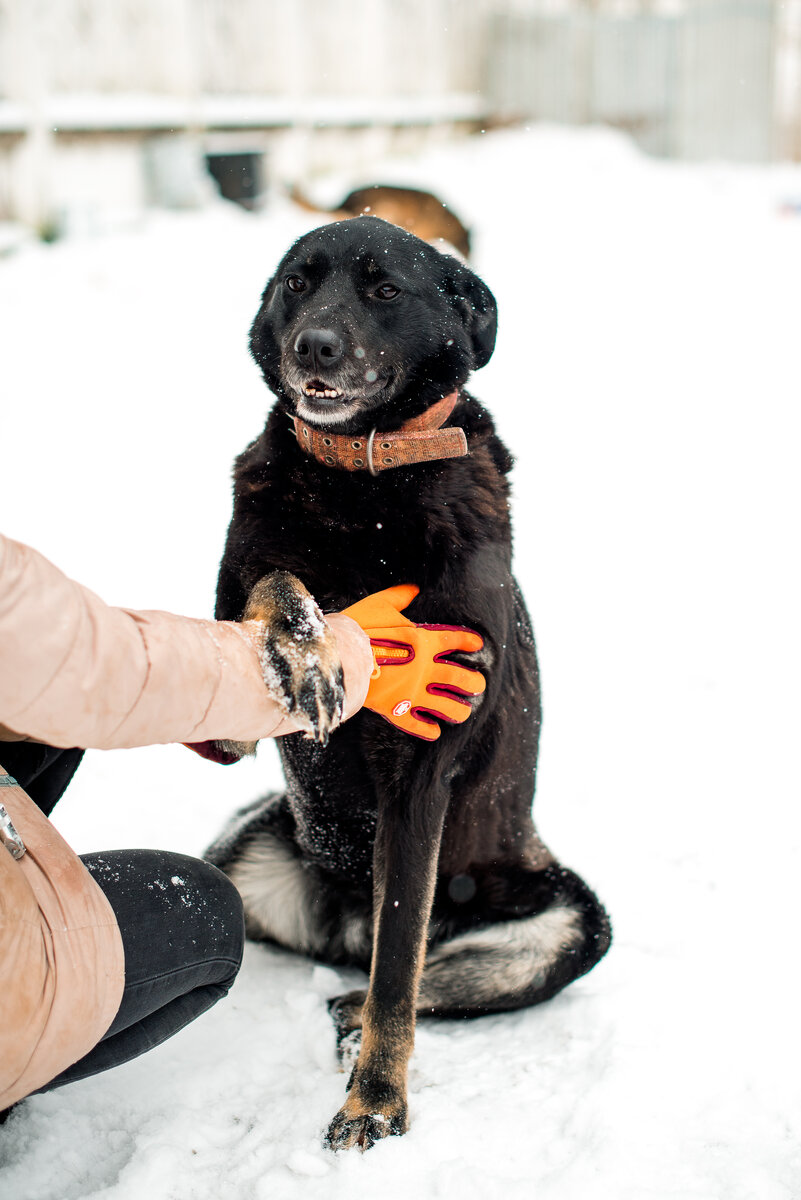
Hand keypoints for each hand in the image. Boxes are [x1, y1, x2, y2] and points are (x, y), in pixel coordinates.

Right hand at [343, 584, 485, 741]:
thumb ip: (400, 596)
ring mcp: (411, 691)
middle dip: (473, 683)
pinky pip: (416, 724)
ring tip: (464, 712)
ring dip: (458, 710)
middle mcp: (424, 668)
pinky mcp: (395, 708)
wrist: (338, 654)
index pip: (453, 639)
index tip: (477, 645)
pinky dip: (427, 730)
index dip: (468, 641)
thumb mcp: (380, 604)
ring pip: (445, 706)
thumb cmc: (359, 627)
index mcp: (423, 641)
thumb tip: (413, 587)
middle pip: (459, 678)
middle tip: (479, 685)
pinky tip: (435, 731)